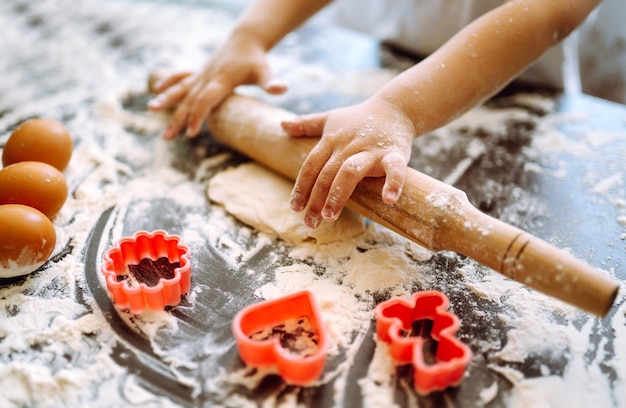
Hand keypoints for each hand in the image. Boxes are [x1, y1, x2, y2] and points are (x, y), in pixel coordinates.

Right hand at [148, 38, 286, 139]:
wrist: (247, 39)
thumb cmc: (257, 59)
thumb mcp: (265, 72)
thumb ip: (271, 82)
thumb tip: (282, 89)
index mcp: (221, 80)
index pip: (206, 100)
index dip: (199, 116)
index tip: (193, 133)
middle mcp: (207, 77)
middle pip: (189, 99)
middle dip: (178, 118)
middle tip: (167, 137)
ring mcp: (201, 73)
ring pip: (181, 89)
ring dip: (166, 100)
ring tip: (151, 109)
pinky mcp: (200, 71)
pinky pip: (181, 77)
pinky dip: (169, 82)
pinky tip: (156, 90)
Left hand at [281, 97, 414, 227]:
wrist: (396, 107)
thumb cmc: (360, 117)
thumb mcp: (331, 119)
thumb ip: (307, 124)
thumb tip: (282, 124)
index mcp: (332, 140)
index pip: (311, 165)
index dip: (301, 186)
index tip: (295, 208)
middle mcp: (348, 146)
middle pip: (327, 174)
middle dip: (316, 200)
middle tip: (310, 222)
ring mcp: (371, 150)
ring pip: (350, 172)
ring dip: (338, 194)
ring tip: (330, 217)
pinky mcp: (394, 153)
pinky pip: (394, 169)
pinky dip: (393, 183)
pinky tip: (389, 200)